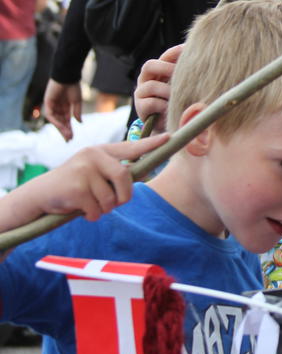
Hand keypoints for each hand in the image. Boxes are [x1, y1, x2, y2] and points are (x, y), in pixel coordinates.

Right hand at [1, 135, 169, 228]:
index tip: (169, 138)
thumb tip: (141, 176)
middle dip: (123, 196)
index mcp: (100, 151)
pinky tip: (80, 210)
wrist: (39, 196)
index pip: (130, 147)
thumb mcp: (93, 173)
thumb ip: (113, 171)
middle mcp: (93, 156)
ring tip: (90, 204)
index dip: (150, 145)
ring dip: (104, 208)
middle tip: (114, 203)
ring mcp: (83, 170)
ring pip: (111, 198)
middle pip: (125, 177)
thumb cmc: (73, 187)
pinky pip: (97, 209)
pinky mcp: (76, 188)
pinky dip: (92, 215)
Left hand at [43, 79, 82, 140]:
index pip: (66, 120)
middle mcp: (58, 107)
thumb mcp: (77, 102)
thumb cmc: (73, 87)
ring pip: (55, 120)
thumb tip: (79, 122)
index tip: (72, 137)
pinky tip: (62, 126)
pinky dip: (55, 121)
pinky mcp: (47, 103)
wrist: (68, 77)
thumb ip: (77, 112)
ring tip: (67, 135)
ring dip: (60, 128)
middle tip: (68, 140)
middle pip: (60, 122)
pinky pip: (50, 115)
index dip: (69, 129)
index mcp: (65, 107)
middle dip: (64, 131)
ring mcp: (52, 105)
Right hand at [134, 44, 182, 131]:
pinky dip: (163, 105)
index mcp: (159, 70)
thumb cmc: (180, 102)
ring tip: (180, 97)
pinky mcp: (140, 107)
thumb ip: (190, 76)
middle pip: (149, 65)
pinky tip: (173, 109)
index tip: (190, 50)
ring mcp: (141, 93)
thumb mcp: (186, 87)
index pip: (165, 56)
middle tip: (182, 74)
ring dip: (168, 91)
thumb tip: (209, 65)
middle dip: (166, 68)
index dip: (176, 52)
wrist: (170, 126)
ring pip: (151, 85)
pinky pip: (150, 103)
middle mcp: (146, 79)